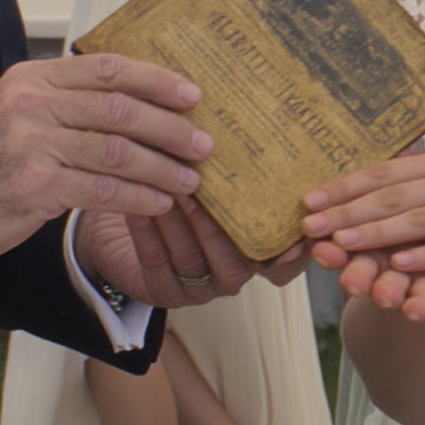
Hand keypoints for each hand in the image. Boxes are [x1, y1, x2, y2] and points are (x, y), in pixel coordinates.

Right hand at [0, 54, 211, 281]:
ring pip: (117, 151)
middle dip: (170, 127)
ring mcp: (30, 144)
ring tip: (190, 180)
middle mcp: (30, 104)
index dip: (157, 81)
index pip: (108, 68)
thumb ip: (67, 100)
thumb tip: (139, 100)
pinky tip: (159, 203)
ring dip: (162, 168)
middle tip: (203, 143)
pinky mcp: (33, 187)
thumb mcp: (18, 114)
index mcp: (32, 78)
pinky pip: (102, 189)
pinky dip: (138, 197)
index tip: (193, 95)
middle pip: (120, 109)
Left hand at [78, 198, 305, 311]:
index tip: (294, 229)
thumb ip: (236, 176)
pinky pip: (155, 260)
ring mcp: (198, 289)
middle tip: (198, 183)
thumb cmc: (184, 202)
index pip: (281, 255)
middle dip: (212, 219)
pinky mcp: (163, 292)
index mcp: (255, 253)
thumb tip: (249, 132)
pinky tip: (140, 206)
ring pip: (190, 256)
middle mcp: (231, 275)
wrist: (130, 236)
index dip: (291, 248)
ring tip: (167, 188)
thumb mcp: (217, 189)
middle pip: (231, 254)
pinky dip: (147, 231)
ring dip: (178, 221)